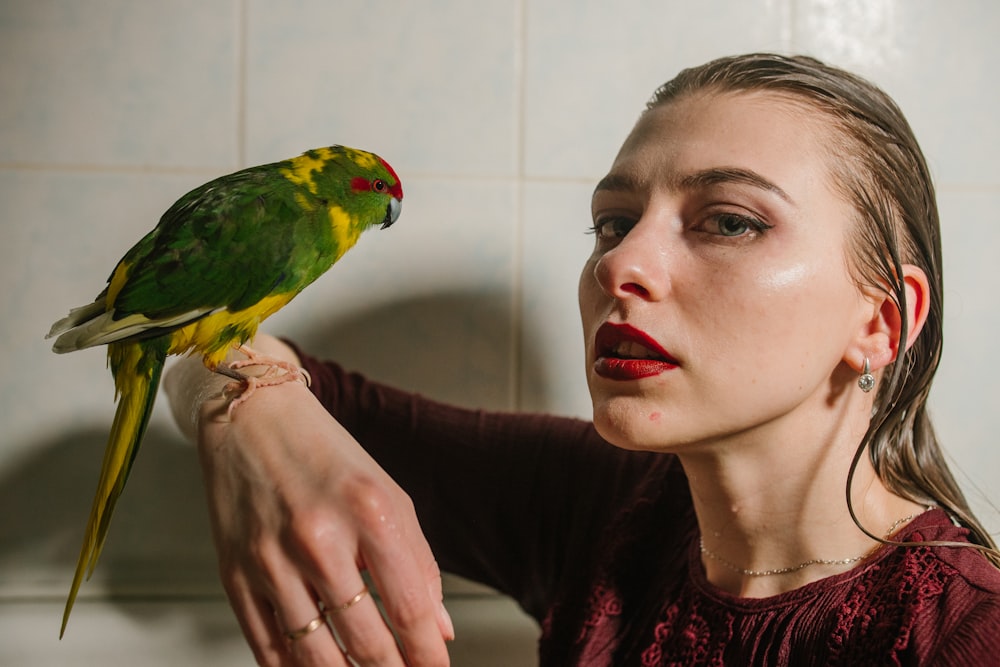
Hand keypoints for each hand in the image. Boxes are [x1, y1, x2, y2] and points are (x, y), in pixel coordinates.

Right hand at [173, 344, 452, 665]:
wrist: (251, 417)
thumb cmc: (324, 453)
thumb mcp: (388, 494)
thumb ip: (418, 563)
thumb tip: (439, 626)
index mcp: (369, 512)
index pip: (409, 607)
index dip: (428, 652)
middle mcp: (318, 537)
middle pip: (365, 641)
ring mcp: (271, 560)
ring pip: (315, 655)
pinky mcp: (234, 575)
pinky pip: (267, 647)